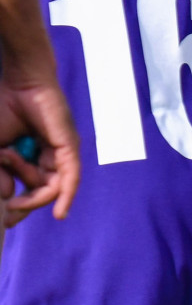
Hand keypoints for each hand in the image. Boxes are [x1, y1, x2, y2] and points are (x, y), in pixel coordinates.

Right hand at [0, 75, 79, 221]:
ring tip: (6, 156)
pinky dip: (66, 197)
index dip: (18, 208)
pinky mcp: (70, 147)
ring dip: (26, 182)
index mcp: (33, 158)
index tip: (6, 221)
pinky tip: (59, 214)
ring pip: (50, 187)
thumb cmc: (4, 109)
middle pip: (40, 192)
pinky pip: (71, 178)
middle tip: (9, 215)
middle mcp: (51, 158)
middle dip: (23, 203)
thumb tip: (8, 196)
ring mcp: (63, 153)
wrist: (20, 83)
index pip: (30, 191)